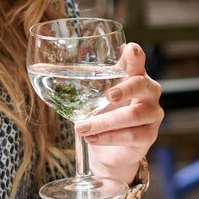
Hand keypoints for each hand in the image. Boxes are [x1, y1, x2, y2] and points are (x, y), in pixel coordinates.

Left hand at [78, 42, 163, 185]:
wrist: (109, 149)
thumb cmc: (104, 115)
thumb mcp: (94, 96)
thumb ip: (85, 82)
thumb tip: (46, 66)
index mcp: (135, 77)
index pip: (138, 62)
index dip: (136, 56)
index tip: (130, 49)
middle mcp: (148, 93)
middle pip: (142, 85)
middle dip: (125, 89)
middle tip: (109, 96)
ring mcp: (152, 114)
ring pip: (133, 115)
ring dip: (105, 122)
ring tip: (82, 128)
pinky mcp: (149, 135)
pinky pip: (131, 135)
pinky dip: (109, 137)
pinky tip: (92, 138)